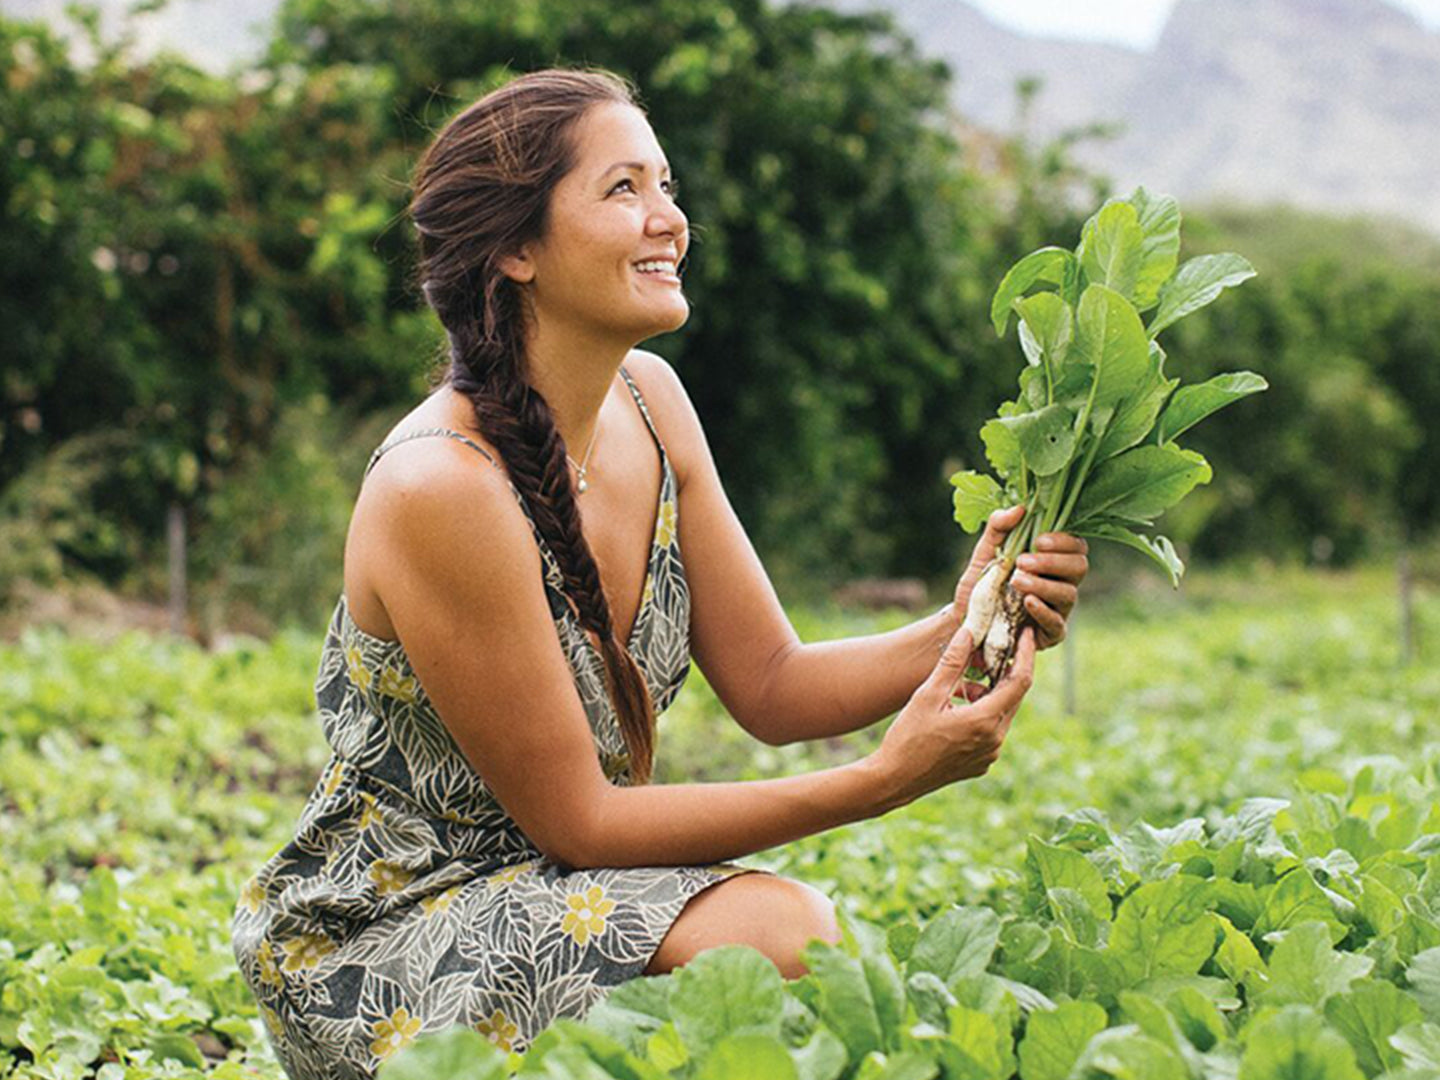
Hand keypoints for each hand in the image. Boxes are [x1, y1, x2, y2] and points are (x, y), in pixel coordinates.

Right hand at [872, 624, 1036, 806]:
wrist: (894, 780)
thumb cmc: (907, 737)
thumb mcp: (927, 694)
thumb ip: (952, 662)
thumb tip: (969, 631)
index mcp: (984, 721)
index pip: (1020, 681)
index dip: (1025, 654)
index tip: (1026, 633)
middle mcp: (995, 740)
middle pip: (1013, 696)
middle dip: (1005, 670)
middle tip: (995, 648)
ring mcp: (990, 754)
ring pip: (1001, 713)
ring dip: (988, 693)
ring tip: (960, 684)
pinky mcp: (981, 763)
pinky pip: (991, 730)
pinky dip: (982, 712)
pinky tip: (957, 706)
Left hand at [952, 507, 1088, 650]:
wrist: (964, 621)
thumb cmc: (981, 584)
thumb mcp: (985, 552)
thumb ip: (999, 527)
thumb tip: (1019, 508)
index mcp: (1053, 560)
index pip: (1076, 546)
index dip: (1064, 541)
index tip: (1039, 540)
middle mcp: (1061, 583)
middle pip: (1080, 567)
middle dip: (1053, 562)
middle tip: (1023, 561)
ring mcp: (1058, 610)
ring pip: (1069, 594)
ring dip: (1043, 584)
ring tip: (1016, 581)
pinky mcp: (1050, 634)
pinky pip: (1058, 624)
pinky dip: (1044, 611)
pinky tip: (1027, 602)